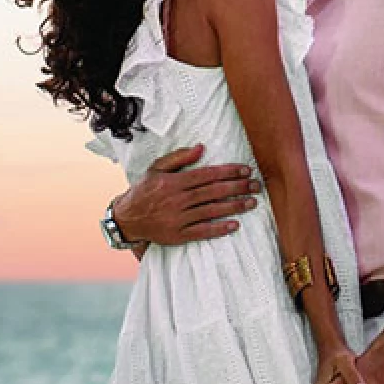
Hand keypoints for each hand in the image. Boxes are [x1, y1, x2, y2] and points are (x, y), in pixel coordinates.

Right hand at [109, 144, 260, 246]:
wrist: (127, 218)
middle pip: (213, 192)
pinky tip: (234, 225)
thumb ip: (179, 158)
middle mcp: (177, 200)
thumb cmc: (145, 190)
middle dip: (237, 188)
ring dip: (234, 207)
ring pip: (211, 211)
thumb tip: (201, 148)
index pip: (207, 175)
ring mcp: (178, 219)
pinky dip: (219, 229)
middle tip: (256, 186)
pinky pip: (202, 232)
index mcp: (174, 182)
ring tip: (251, 203)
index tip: (246, 170)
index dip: (228, 172)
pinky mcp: (178, 235)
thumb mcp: (156, 168)